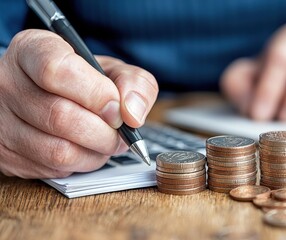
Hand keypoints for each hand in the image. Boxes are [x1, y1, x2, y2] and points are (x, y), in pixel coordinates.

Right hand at [0, 30, 157, 177]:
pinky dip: (81, 163)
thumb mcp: (111, 70)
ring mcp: (3, 122)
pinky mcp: (7, 154)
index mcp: (32, 51)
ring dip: (96, 152)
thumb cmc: (82, 82)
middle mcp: (9, 83)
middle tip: (120, 133)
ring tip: (107, 142)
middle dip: (105, 132)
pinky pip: (53, 169)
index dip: (95, 94)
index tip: (117, 109)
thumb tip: (132, 113)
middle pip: (60, 116)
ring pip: (58, 150)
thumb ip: (133, 82)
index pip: (56, 70)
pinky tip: (86, 150)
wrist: (46, 97)